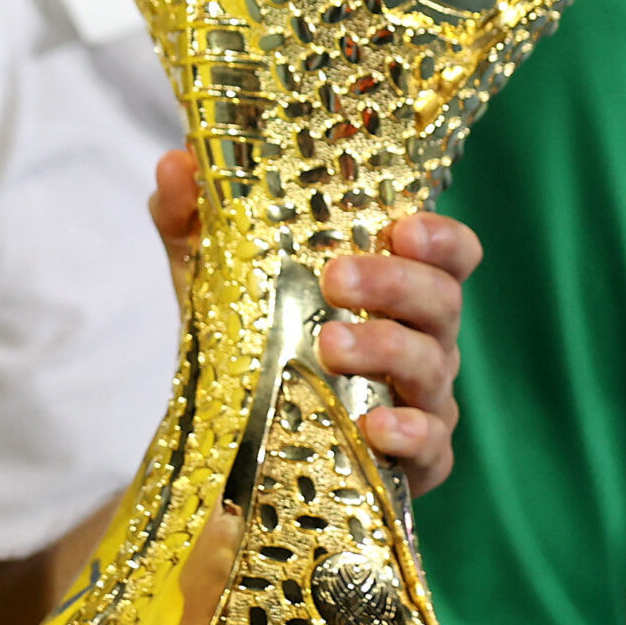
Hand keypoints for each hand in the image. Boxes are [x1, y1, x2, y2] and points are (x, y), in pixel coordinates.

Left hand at [147, 149, 480, 496]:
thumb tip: (175, 163)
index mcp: (393, 281)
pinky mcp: (415, 461)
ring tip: (329, 346)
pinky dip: (408, 434)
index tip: (402, 228)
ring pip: (432, 366)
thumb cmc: (247, 332)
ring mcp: (423, 399)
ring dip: (385, 349)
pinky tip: (372, 426)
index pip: (449, 251)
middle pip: (441, 300)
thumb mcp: (209, 272)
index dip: (440, 236)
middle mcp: (421, 335)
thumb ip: (189, 217)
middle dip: (395, 282)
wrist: (226, 437)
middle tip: (334, 278)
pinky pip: (431, 447)